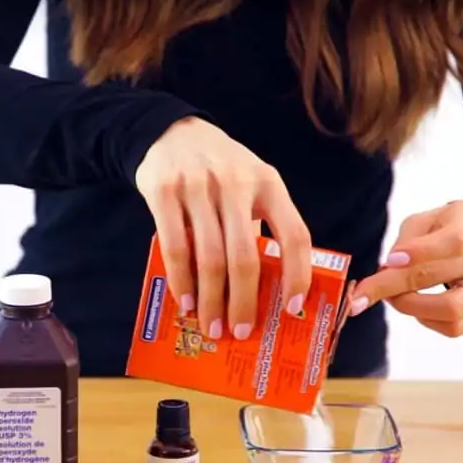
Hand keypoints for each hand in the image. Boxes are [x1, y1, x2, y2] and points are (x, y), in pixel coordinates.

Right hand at [135, 116, 312, 340]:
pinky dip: (181, 280)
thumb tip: (269, 289)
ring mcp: (198, 186)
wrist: (171, 131)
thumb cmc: (221, 170)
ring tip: (212, 326)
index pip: (293, 234)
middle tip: (241, 331)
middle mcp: (236, 183)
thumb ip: (262, 224)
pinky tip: (185, 302)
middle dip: (244, 301)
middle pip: (245, 256)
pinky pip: (174, 246)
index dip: (298, 275)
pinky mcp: (164, 192)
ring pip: (209, 257)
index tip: (293, 308)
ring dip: (211, 300)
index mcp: (268, 183)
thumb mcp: (252, 183)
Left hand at [351, 200, 462, 336]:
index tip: (388, 262)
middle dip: (394, 287)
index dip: (417, 253)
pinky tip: (416, 305)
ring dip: (411, 307)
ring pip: (450, 310)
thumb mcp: (426, 221)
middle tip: (363, 293)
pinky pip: (453, 327)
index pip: (452, 241)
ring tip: (394, 297)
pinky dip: (426, 319)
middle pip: (440, 277)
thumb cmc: (449, 229)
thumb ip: (407, 243)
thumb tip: (387, 271)